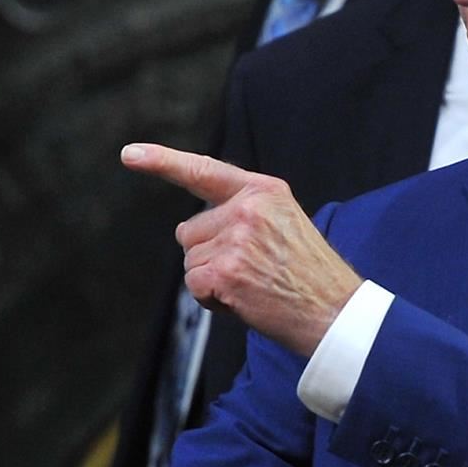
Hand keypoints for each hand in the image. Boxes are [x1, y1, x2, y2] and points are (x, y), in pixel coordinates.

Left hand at [122, 142, 361, 356]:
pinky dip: (211, 300)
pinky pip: (194, 285)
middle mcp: (247, 209)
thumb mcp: (285, 223)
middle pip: (190, 231)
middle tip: (252, 271)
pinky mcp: (225, 272)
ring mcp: (235, 239)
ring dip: (212, 280)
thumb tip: (192, 229)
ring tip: (253, 286)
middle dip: (209, 255)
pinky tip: (243, 301)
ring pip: (191, 261)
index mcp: (263, 190)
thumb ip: (244, 214)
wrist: (336, 313)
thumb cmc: (309, 276)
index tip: (131, 154)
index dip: (162, 161)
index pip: (204, 171)